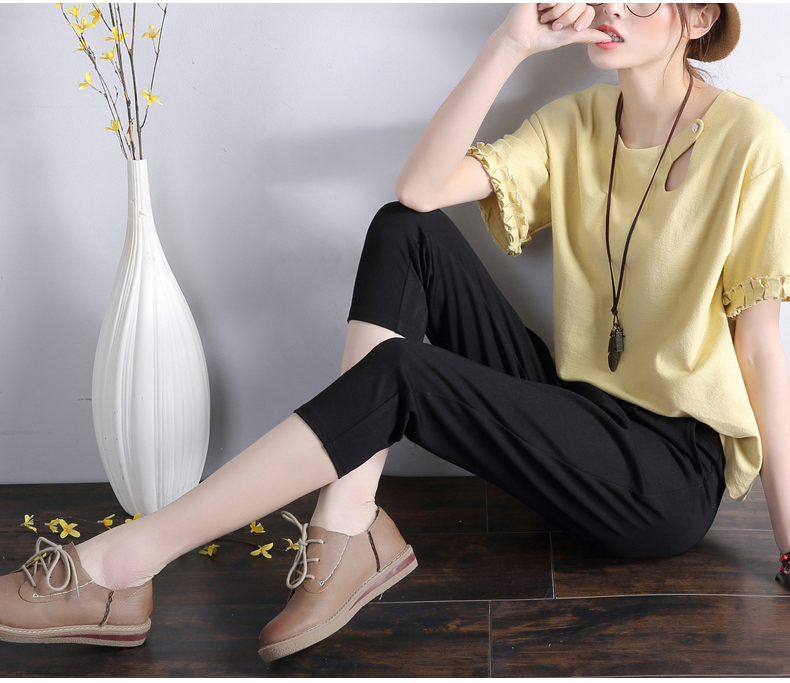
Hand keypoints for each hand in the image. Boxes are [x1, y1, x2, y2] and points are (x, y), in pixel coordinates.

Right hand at [495, 3, 610, 59]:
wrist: (521, 38)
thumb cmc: (541, 39)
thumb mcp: (568, 37)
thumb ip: (587, 35)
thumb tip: (606, 36)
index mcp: (571, 9)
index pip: (587, 8)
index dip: (582, 20)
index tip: (573, 29)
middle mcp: (564, 0)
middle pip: (580, 3)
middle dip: (568, 18)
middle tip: (555, 25)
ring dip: (558, 12)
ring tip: (546, 18)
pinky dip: (549, 4)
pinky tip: (540, 8)